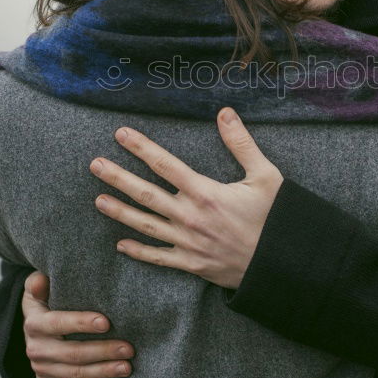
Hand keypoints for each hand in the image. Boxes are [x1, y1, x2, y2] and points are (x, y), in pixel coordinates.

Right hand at [22, 271, 134, 377]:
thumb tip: (41, 279)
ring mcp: (42, 369)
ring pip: (76, 374)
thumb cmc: (45, 302)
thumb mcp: (38, 289)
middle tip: (129, 349)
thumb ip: (39, 283)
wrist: (34, 329)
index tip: (107, 322)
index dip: (81, 323)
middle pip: (73, 353)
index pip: (58, 323)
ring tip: (127, 367)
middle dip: (103, 351)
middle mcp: (35, 349)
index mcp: (34, 323)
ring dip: (103, 371)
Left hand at [90, 107, 283, 289]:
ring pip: (146, 225)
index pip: (165, 165)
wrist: (282, 263)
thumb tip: (225, 113)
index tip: (121, 134)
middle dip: (118, 178)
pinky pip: (158, 258)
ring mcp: (188, 242)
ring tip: (98, 199)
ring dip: (120, 212)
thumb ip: (242, 144)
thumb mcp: (265, 175)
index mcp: (206, 192)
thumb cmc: (277, 217)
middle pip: (146, 194)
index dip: (141, 148)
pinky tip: (121, 244)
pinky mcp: (191, 264)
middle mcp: (190, 217)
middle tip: (95, 165)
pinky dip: (139, 251)